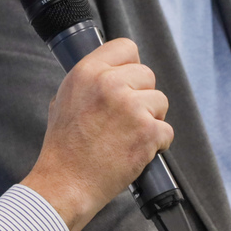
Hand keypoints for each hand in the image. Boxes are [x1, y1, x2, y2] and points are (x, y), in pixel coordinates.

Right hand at [21, 37, 172, 230]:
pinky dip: (157, 143)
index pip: (125, 47)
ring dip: (151, 119)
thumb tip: (113, 70)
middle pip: (147, 74)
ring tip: (129, 136)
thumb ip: (90, 80)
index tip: (128, 81)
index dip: (130, 65)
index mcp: (87, 72)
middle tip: (125, 118)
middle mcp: (110, 84)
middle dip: (141, 96)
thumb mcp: (64, 99)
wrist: (65, 184)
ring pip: (160, 101)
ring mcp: (131, 107)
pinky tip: (137, 150)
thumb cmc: (64, 147)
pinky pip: (166, 130)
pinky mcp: (147, 131)